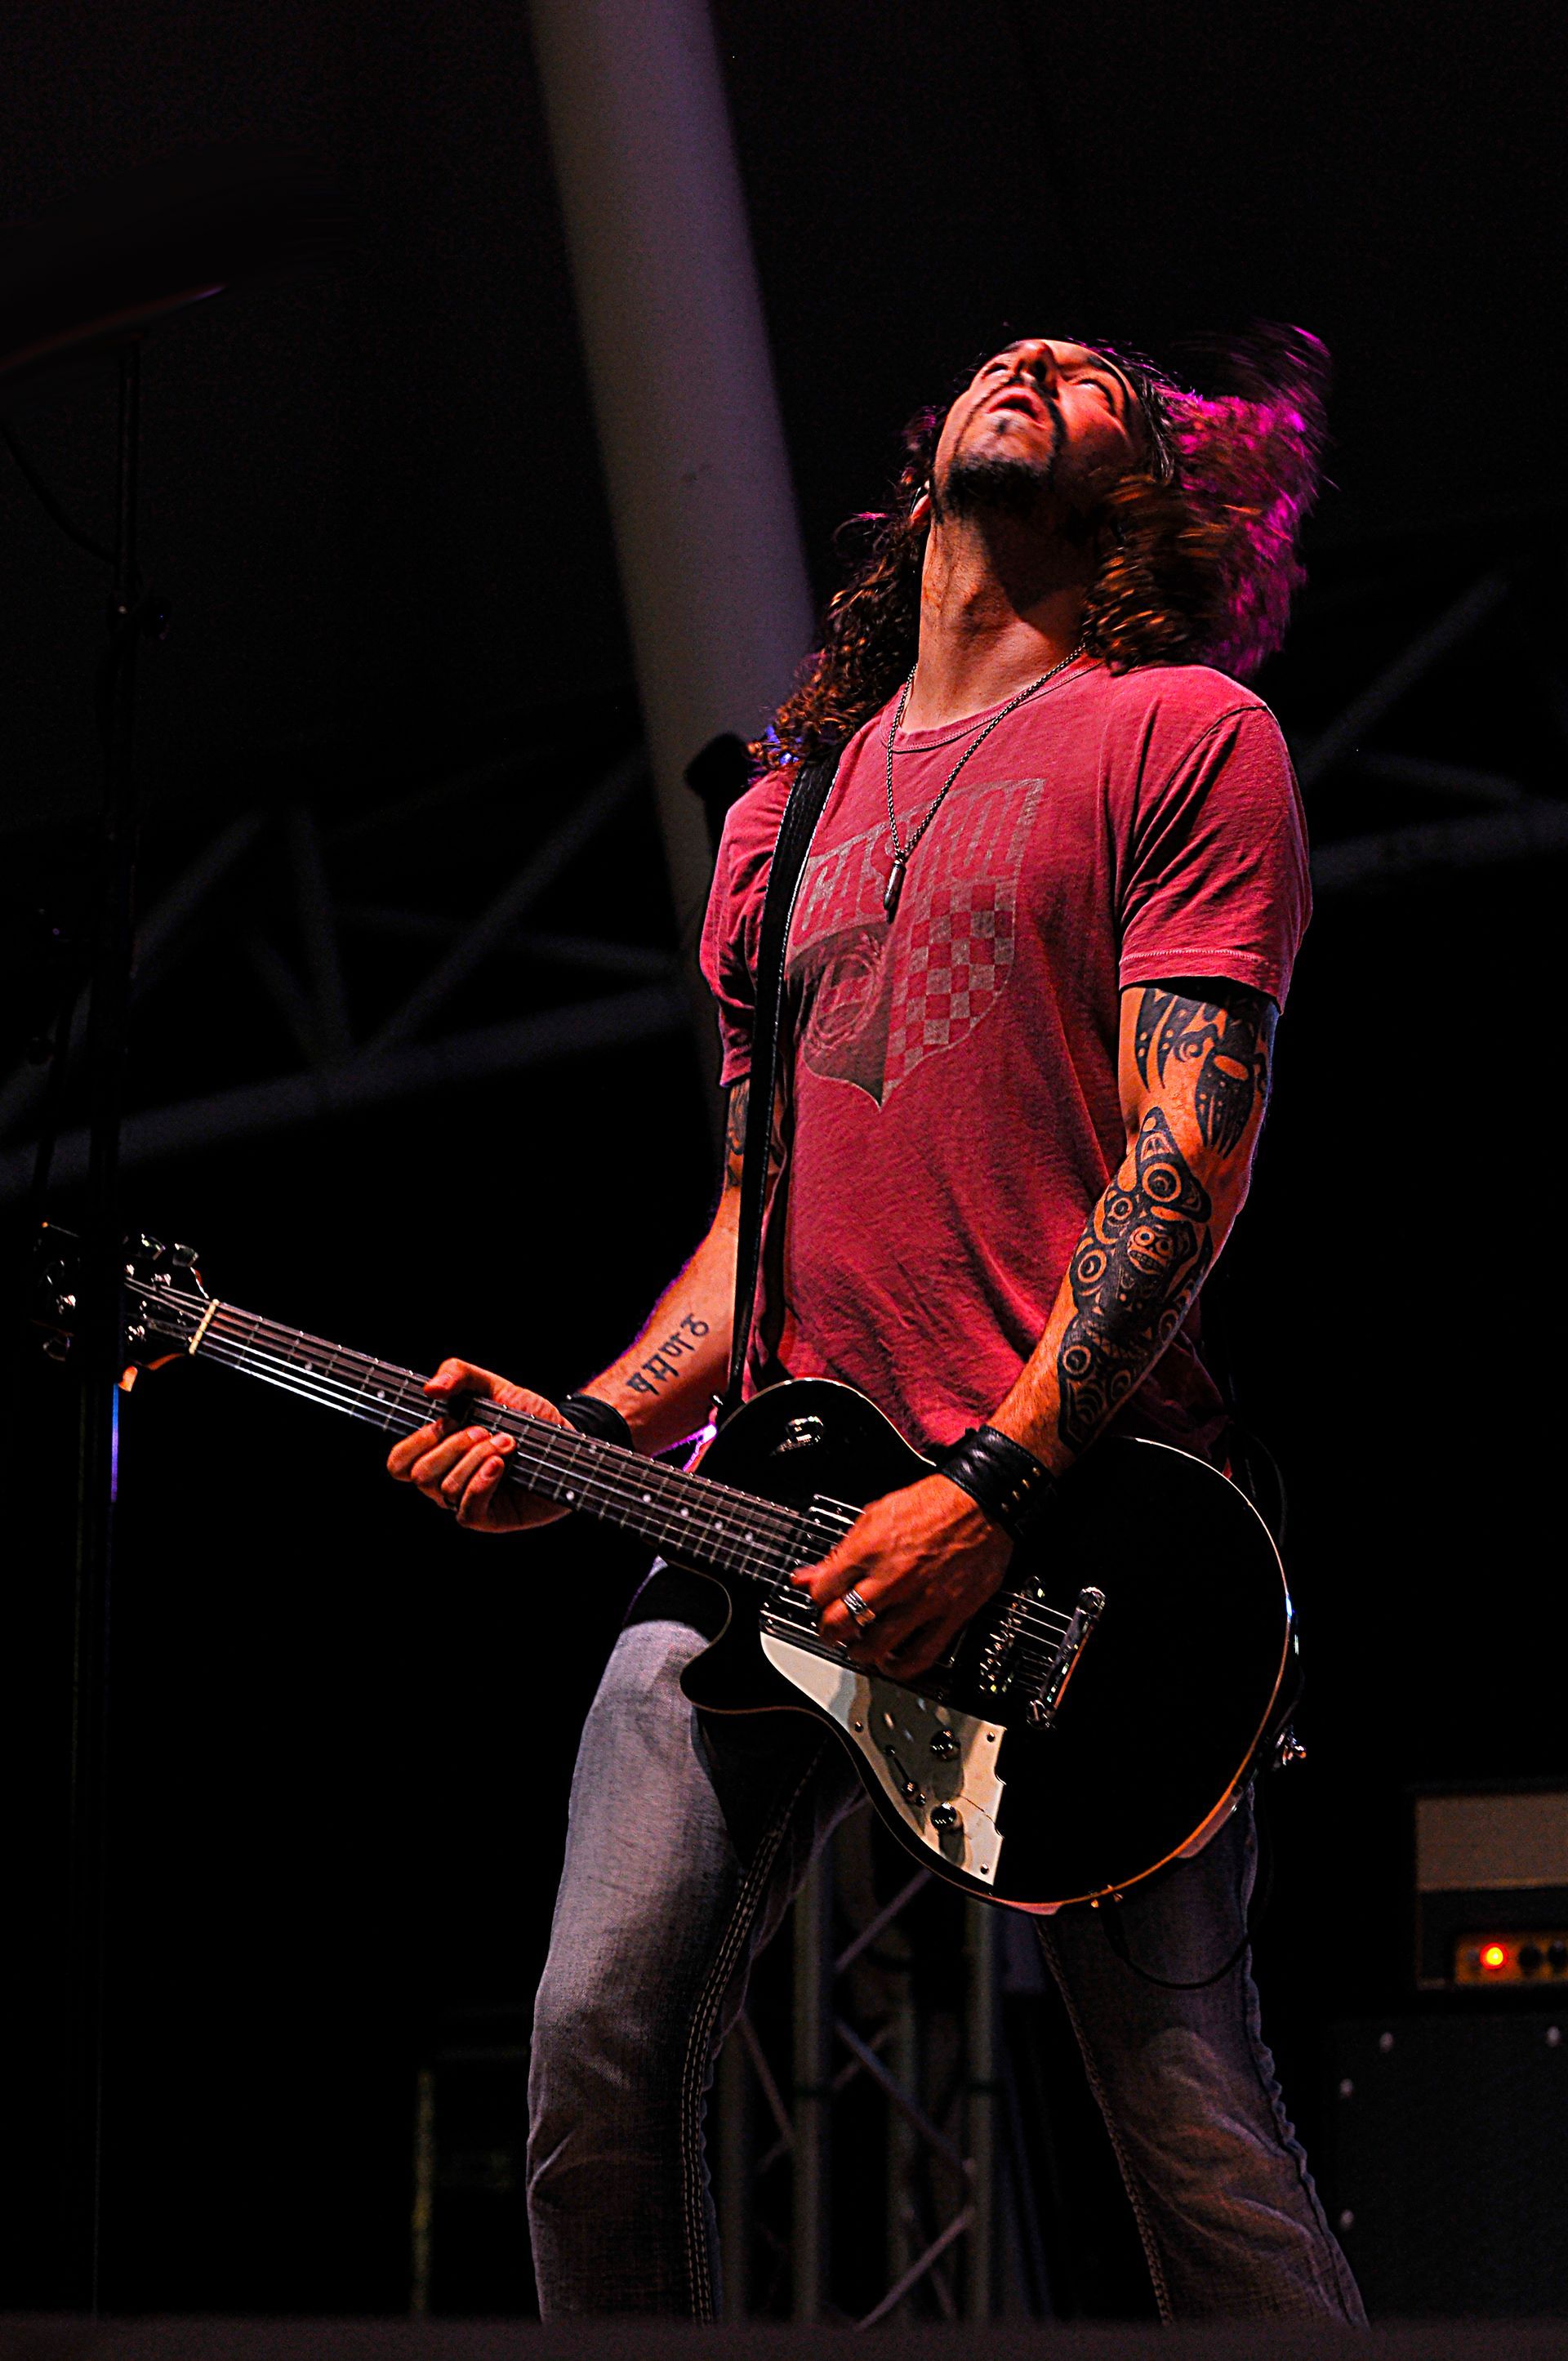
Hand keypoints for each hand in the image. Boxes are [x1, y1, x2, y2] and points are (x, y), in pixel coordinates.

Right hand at [386, 1358, 570, 1532]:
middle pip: (420, 1474)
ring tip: (507, 1443)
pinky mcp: (488, 1518)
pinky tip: (501, 1464)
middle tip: (485, 1430)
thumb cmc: (526, 1417)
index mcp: (437, 1452)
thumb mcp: (492, 1386)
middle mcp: (445, 1479)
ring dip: (477, 1458)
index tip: (447, 1420)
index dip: (415, 1442)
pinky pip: (466, 1510)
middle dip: (453, 1446)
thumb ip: (458, 1374)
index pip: (398, 1463)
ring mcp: (465, 1500)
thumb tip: (430, 1388)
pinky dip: (481, 1483)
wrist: (567, 1440)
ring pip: (445, 1488)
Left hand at [791, 1472, 1012, 1679]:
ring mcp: (921, 1600)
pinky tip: (891, 1663)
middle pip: (842, 1622)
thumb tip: (807, 1576)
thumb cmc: (934, 1503)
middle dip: (829, 1631)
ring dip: (859, 1652)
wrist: (982, 1503)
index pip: (823, 1591)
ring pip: (875, 1645)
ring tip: (858, 1647)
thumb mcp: (875, 1515)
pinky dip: (900, 1667)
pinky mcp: (950, 1614)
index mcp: (869, 1550)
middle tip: (833, 1631)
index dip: (818, 1599)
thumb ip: (840, 1551)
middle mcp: (892, 1578)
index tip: (823, 1601)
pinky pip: (921, 1655)